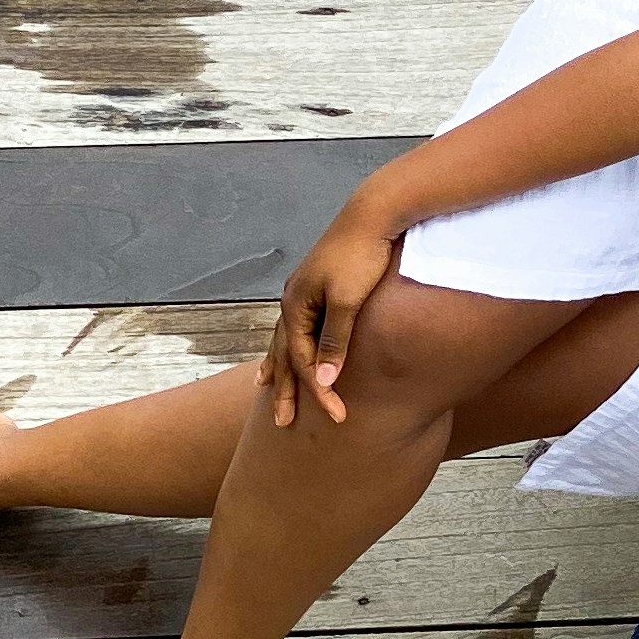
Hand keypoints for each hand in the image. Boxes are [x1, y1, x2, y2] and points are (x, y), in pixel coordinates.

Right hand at [262, 196, 401, 427]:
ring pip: (285, 339)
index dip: (318, 391)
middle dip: (284, 389)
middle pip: (285, 354)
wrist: (372, 215)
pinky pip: (298, 325)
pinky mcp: (317, 287)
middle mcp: (293, 301)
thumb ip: (336, 341)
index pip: (303, 361)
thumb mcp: (349, 301)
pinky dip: (291, 342)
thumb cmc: (363, 256)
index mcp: (297, 306)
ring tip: (266, 386)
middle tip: (281, 422)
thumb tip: (324, 379)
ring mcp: (303, 293)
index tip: (338, 416)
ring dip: (278, 366)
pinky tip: (291, 343)